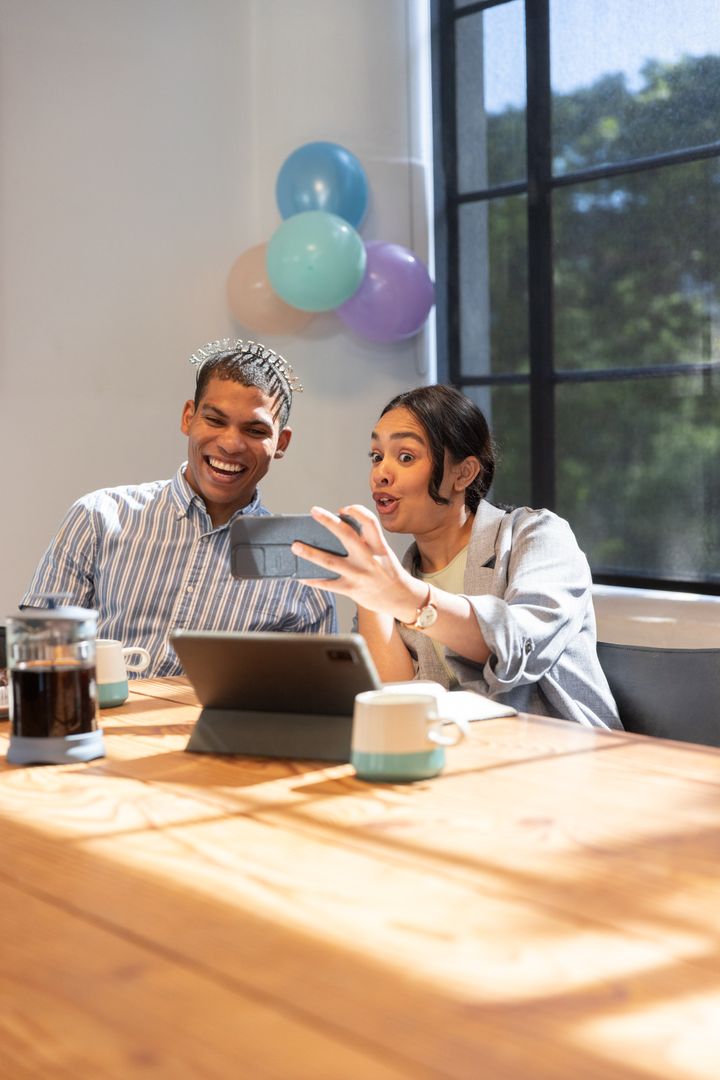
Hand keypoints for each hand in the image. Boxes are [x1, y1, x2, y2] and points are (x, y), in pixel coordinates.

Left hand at [292, 504, 425, 621]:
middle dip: (328, 521)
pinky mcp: (352, 590)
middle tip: (314, 511)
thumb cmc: (388, 573)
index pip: (370, 521)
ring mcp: (359, 575)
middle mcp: (369, 559)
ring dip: (310, 553)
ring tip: (295, 546)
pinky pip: (328, 584)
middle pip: (346, 535)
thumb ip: (366, 543)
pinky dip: (312, 579)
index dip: (356, 511)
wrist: (402, 599)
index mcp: (379, 547)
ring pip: (330, 561)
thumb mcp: (383, 553)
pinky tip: (301, 575)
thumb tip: (336, 532)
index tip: (343, 509)